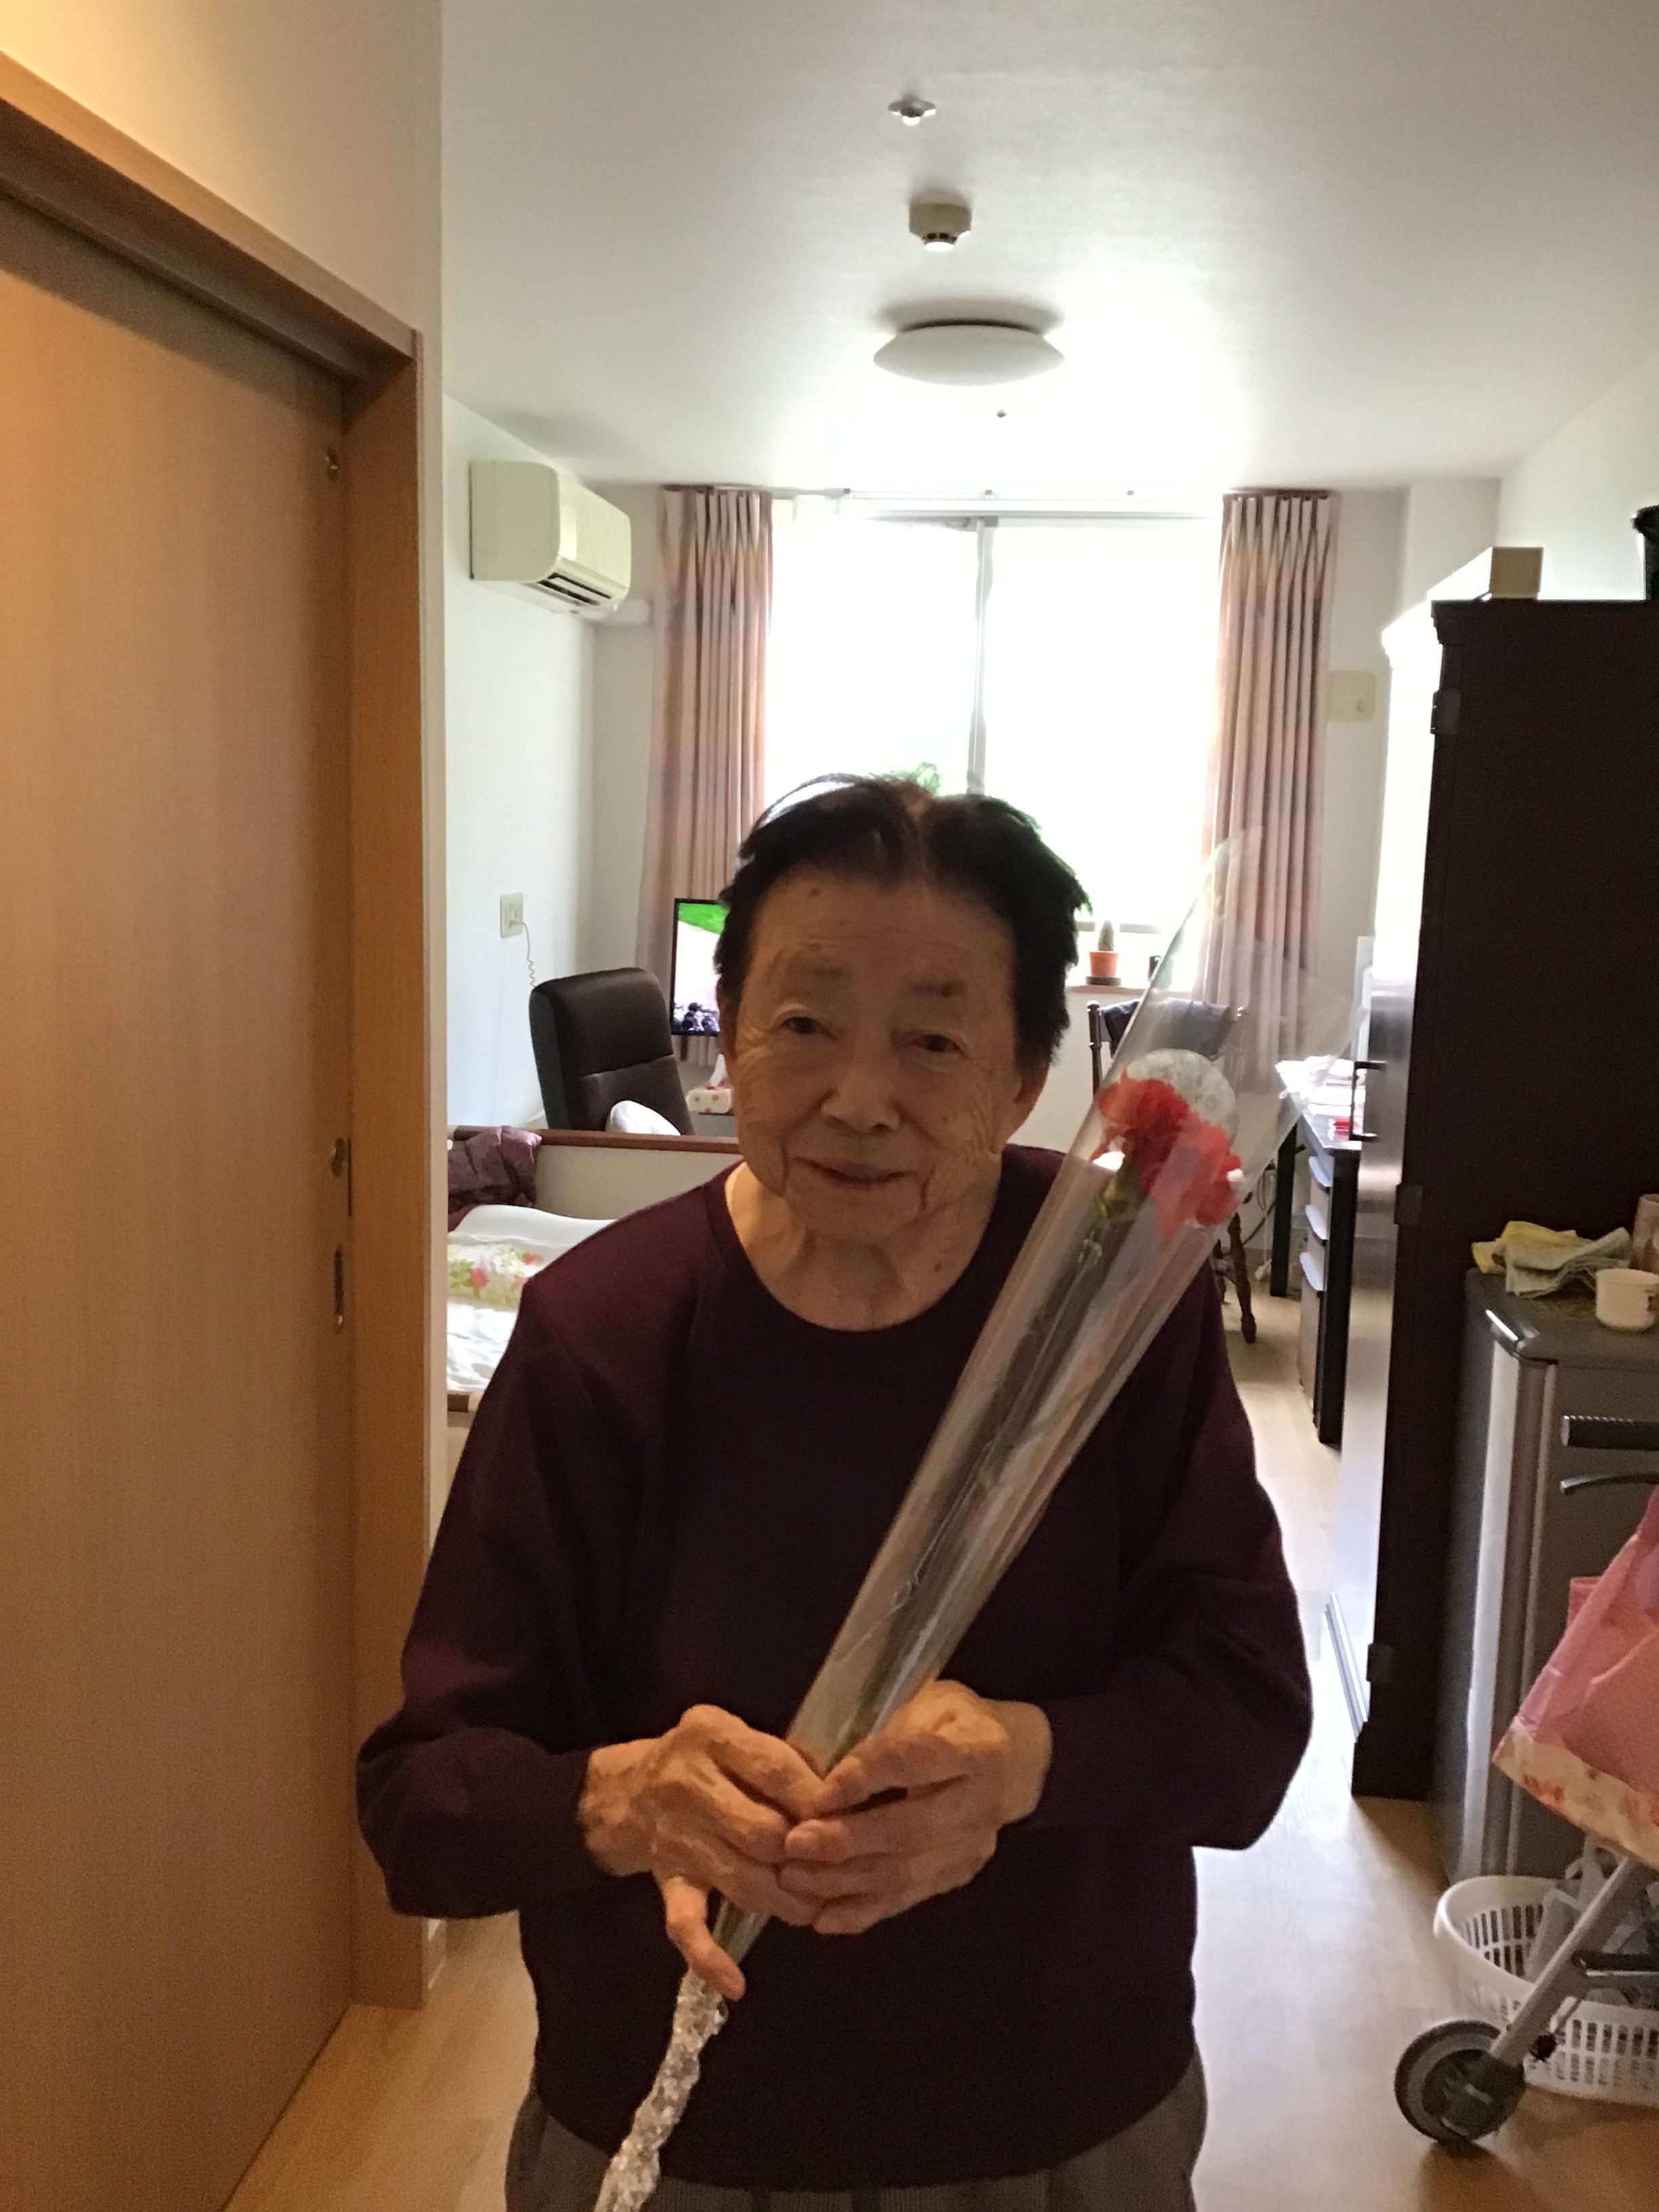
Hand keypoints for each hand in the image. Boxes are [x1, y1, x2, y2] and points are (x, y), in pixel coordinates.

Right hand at [578, 1705, 828, 1999]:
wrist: (628, 1791)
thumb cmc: (702, 1758)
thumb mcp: (734, 1733)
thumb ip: (783, 1755)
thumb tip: (843, 1790)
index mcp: (712, 1736)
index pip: (775, 1769)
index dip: (817, 1799)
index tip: (849, 1817)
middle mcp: (690, 1785)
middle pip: (762, 1830)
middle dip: (807, 1855)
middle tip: (841, 1868)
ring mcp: (676, 1838)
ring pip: (740, 1880)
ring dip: (785, 1901)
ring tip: (817, 1908)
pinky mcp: (668, 1882)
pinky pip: (685, 1923)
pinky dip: (708, 1957)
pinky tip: (736, 1983)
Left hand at [778, 1681, 1051, 1936]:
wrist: (1018, 1763)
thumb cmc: (959, 1721)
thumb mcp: (929, 1703)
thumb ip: (889, 1733)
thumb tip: (832, 1776)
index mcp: (977, 1749)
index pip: (918, 1763)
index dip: (867, 1777)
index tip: (820, 1794)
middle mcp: (981, 1805)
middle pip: (911, 1830)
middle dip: (848, 1841)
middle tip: (795, 1843)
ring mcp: (971, 1849)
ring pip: (905, 1874)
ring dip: (844, 1881)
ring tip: (793, 1877)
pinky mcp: (957, 1877)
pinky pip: (906, 1899)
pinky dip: (861, 1912)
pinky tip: (822, 1918)